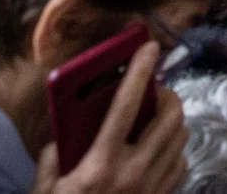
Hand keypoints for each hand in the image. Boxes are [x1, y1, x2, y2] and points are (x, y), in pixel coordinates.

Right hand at [32, 41, 186, 193]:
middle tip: (154, 90)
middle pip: (170, 117)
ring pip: (181, 137)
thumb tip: (67, 127)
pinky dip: (175, 148)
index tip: (148, 47)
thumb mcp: (45, 188)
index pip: (127, 106)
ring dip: (173, 120)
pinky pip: (181, 163)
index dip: (139, 72)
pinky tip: (157, 148)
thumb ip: (54, 154)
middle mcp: (133, 173)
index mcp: (100, 165)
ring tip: (156, 115)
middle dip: (167, 95)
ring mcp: (152, 188)